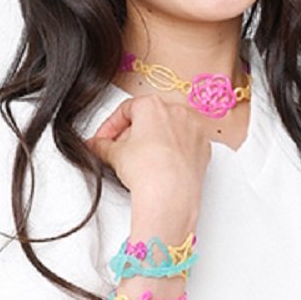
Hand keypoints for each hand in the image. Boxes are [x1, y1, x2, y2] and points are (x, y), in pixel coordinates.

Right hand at [85, 96, 210, 207]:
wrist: (171, 195)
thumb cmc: (147, 170)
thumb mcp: (115, 154)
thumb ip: (102, 145)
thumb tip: (96, 145)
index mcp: (152, 105)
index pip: (126, 110)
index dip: (111, 126)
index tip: (104, 140)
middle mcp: (177, 111)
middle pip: (149, 118)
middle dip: (132, 134)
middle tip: (120, 151)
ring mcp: (194, 128)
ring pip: (169, 130)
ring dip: (154, 141)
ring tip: (141, 161)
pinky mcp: (204, 147)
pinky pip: (185, 144)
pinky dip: (173, 151)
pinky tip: (162, 166)